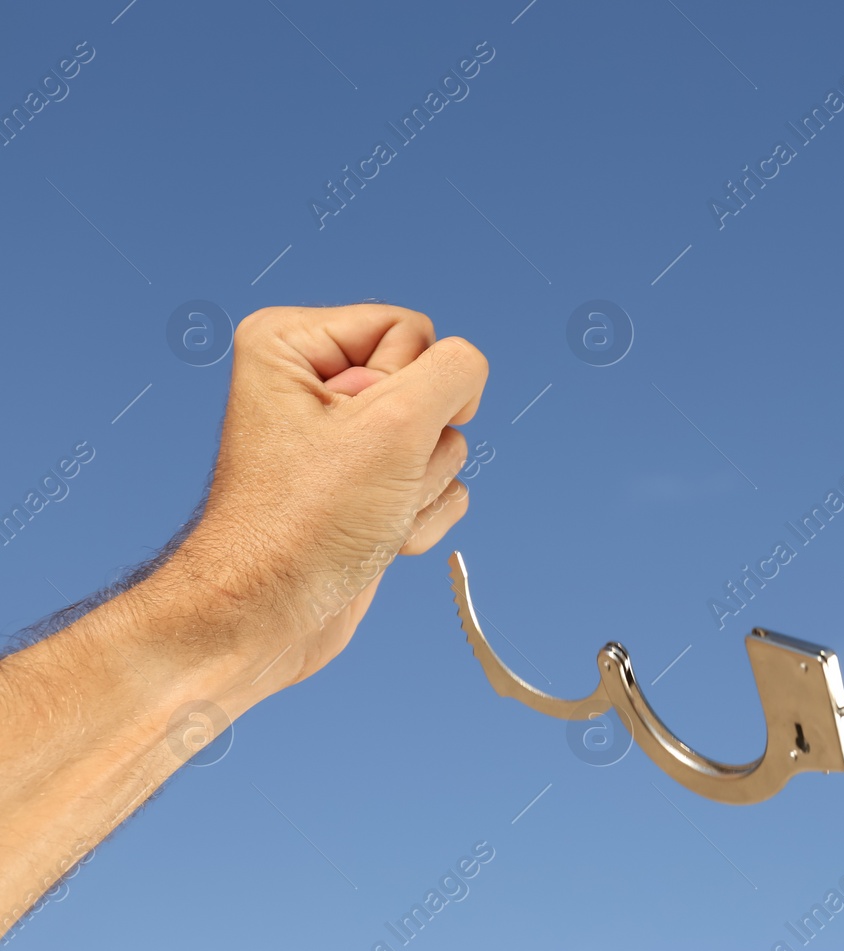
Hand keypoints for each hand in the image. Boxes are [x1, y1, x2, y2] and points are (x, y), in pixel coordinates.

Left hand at [169, 304, 488, 687]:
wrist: (267, 618)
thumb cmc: (302, 525)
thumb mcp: (394, 426)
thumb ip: (453, 372)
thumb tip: (468, 375)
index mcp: (293, 343)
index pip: (412, 329)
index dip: (408, 389)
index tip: (360, 438)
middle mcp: (314, 383)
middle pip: (430, 387)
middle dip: (417, 445)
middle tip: (364, 481)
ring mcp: (345, 440)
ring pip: (441, 440)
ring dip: (419, 488)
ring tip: (368, 513)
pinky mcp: (367, 485)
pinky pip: (437, 483)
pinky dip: (420, 517)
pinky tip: (376, 537)